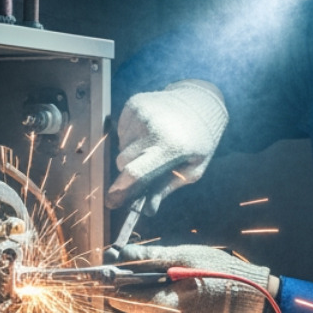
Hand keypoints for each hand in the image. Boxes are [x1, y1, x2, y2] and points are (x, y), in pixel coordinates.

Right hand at [105, 80, 227, 213]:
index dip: (121, 189)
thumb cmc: (199, 141)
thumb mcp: (192, 169)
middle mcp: (152, 128)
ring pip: (122, 145)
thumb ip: (168, 187)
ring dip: (133, 150)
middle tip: (146, 167)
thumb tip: (147, 209)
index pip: (136, 172)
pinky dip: (132, 135)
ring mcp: (141, 113)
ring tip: (154, 143)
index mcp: (170, 146)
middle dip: (130, 169)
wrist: (200, 103)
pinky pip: (122, 129)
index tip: (112, 201)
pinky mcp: (134, 104)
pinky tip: (150, 130)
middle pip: (123, 161)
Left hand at [106, 244, 275, 312]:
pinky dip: (155, 295)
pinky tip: (173, 285)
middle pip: (126, 300)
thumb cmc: (218, 273)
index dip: (109, 276)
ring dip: (144, 286)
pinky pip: (151, 310)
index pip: (118, 295)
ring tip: (167, 272)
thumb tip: (113, 255)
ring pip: (138, 304)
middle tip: (145, 259)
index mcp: (162, 309)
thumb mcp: (181, 258)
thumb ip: (144, 258)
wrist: (248, 298)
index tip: (109, 259)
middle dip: (129, 279)